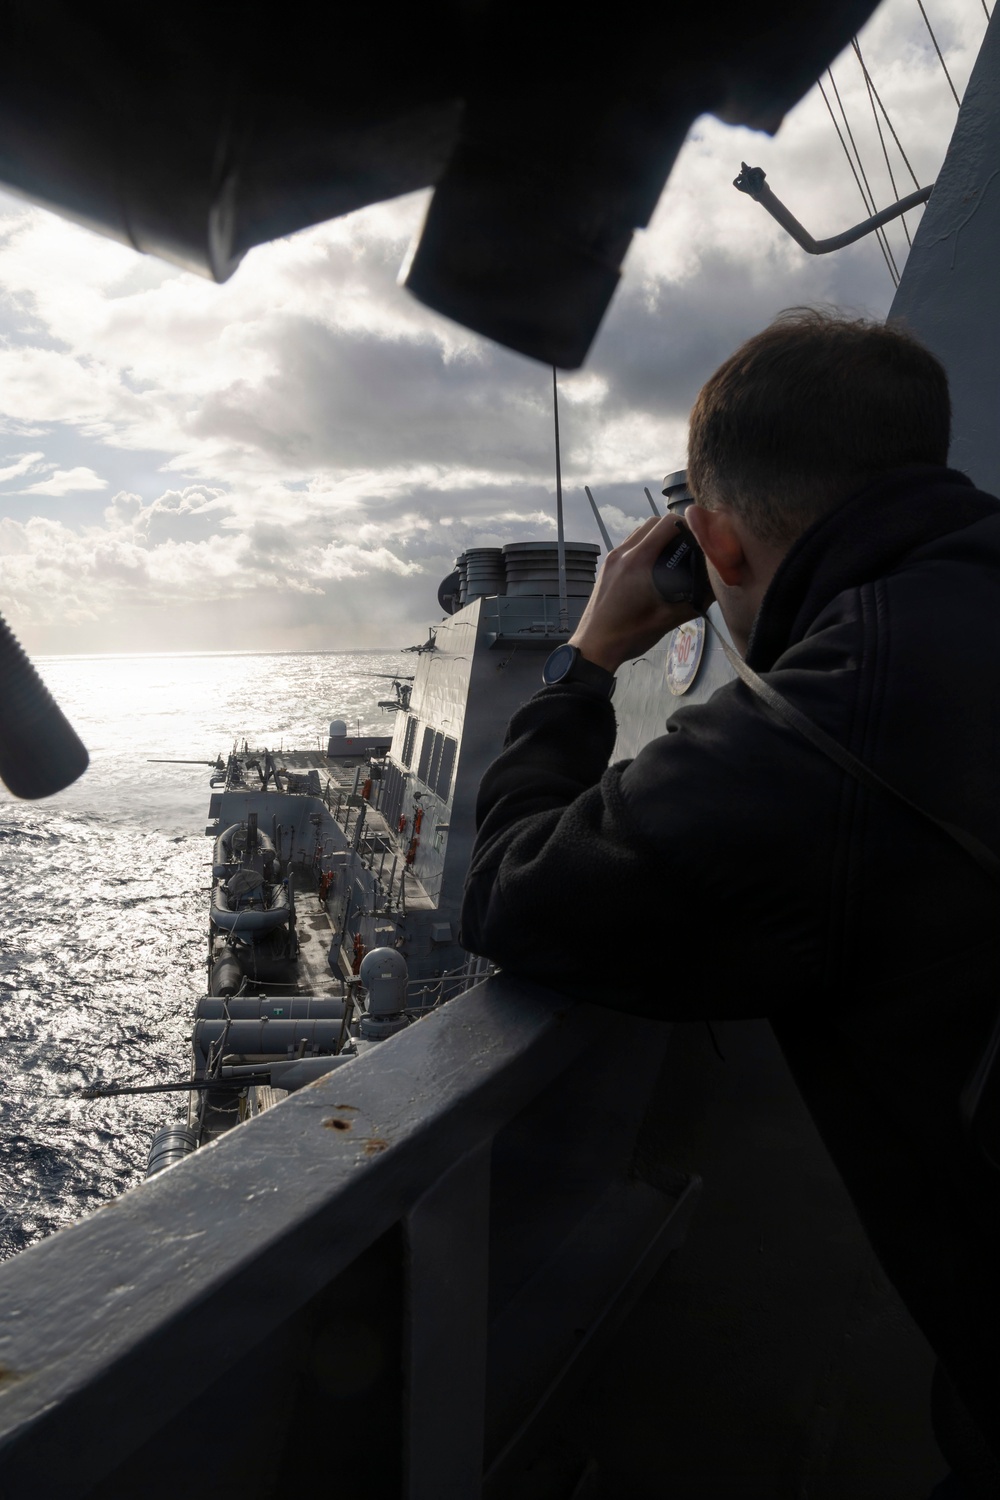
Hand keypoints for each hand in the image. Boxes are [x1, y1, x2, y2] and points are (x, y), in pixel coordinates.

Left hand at [568, 515, 700, 673]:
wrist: (594, 647)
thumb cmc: (629, 635)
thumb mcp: (668, 619)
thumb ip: (696, 602)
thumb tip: (718, 588)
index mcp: (638, 562)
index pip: (667, 524)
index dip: (689, 524)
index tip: (701, 536)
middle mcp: (622, 554)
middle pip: (653, 522)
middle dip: (675, 528)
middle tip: (691, 544)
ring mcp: (612, 558)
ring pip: (639, 531)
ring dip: (658, 535)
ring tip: (674, 552)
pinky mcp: (607, 566)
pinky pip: (629, 544)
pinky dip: (645, 545)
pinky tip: (655, 564)